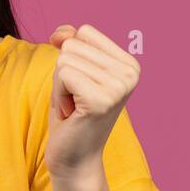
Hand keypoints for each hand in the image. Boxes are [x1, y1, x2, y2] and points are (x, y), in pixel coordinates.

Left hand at [45, 23, 140, 177]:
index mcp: (129, 63)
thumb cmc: (71, 114)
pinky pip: (62, 74)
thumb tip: (61, 33)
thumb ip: (70, 42)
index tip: (80, 85)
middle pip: (72, 46)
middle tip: (76, 100)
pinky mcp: (102, 99)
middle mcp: (130, 73)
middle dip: (63, 74)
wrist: (74, 158)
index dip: (71, 57)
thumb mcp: (72, 70)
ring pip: (64, 60)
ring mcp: (119, 86)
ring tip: (74, 107)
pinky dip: (58, 95)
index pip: (84, 32)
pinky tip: (71, 113)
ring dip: (60, 86)